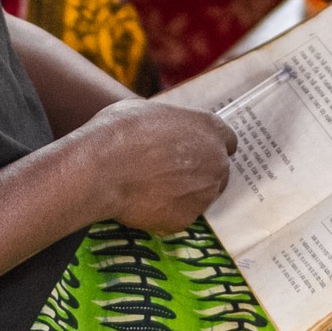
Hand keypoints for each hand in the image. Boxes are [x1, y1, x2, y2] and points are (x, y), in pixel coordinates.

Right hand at [77, 100, 236, 232]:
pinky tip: (143, 202)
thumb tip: (163, 131)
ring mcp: (204, 193)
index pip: (228, 141)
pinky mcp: (187, 219)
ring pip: (199, 196)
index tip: (195, 152)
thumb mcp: (148, 111)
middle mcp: (216, 161)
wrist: (103, 167)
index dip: (209, 146)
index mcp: (210, 128)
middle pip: (217, 171)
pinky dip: (166, 213)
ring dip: (183, 194)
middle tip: (169, 173)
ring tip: (150, 187)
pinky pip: (179, 216)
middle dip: (199, 173)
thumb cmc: (121, 131)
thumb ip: (169, 124)